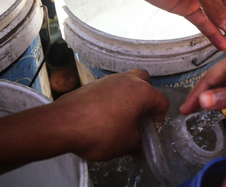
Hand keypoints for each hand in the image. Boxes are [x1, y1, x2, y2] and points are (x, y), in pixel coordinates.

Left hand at [53, 69, 167, 160]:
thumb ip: (139, 144)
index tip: (150, 132)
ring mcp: (109, 80)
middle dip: (146, 99)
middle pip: (146, 83)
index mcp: (143, 92)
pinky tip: (104, 117)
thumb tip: (140, 146)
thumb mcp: (126, 144)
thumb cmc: (99, 131)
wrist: (64, 124)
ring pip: (127, 84)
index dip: (159, 120)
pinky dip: (111, 100)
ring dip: (128, 98)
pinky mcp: (93, 84)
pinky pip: (110, 89)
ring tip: (121, 119)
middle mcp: (128, 80)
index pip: (162, 102)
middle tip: (139, 117)